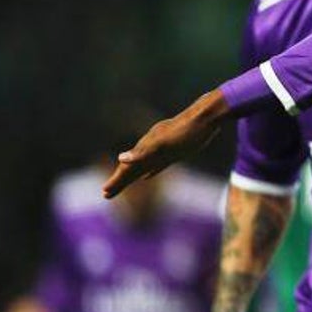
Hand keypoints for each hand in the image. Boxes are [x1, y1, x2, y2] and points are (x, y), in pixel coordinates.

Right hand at [103, 90, 227, 198]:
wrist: (207, 116)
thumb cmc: (186, 131)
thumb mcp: (164, 143)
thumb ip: (143, 152)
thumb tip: (120, 158)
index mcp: (147, 146)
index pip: (127, 167)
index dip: (116, 180)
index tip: (104, 193)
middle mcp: (152, 147)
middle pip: (132, 167)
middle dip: (120, 180)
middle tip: (106, 195)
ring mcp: (164, 149)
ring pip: (143, 166)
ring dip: (132, 176)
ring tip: (123, 184)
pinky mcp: (176, 150)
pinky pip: (158, 164)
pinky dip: (150, 171)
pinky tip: (147, 176)